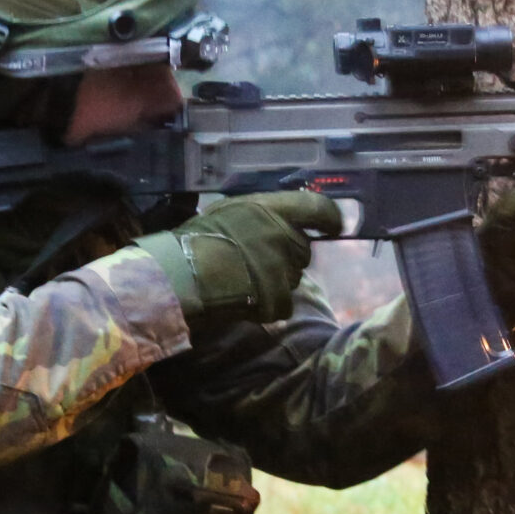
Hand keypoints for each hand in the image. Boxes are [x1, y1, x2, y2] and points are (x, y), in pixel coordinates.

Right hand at [134, 191, 342, 326]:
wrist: (181, 276)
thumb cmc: (196, 239)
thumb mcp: (227, 210)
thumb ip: (258, 213)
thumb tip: (280, 218)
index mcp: (270, 209)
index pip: (317, 208)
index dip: (330, 217)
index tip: (334, 225)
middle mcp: (282, 237)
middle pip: (303, 248)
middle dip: (286, 255)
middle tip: (256, 260)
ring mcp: (282, 270)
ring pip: (292, 277)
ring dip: (276, 280)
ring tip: (243, 280)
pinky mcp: (277, 299)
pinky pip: (283, 304)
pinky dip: (268, 305)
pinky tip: (244, 300)